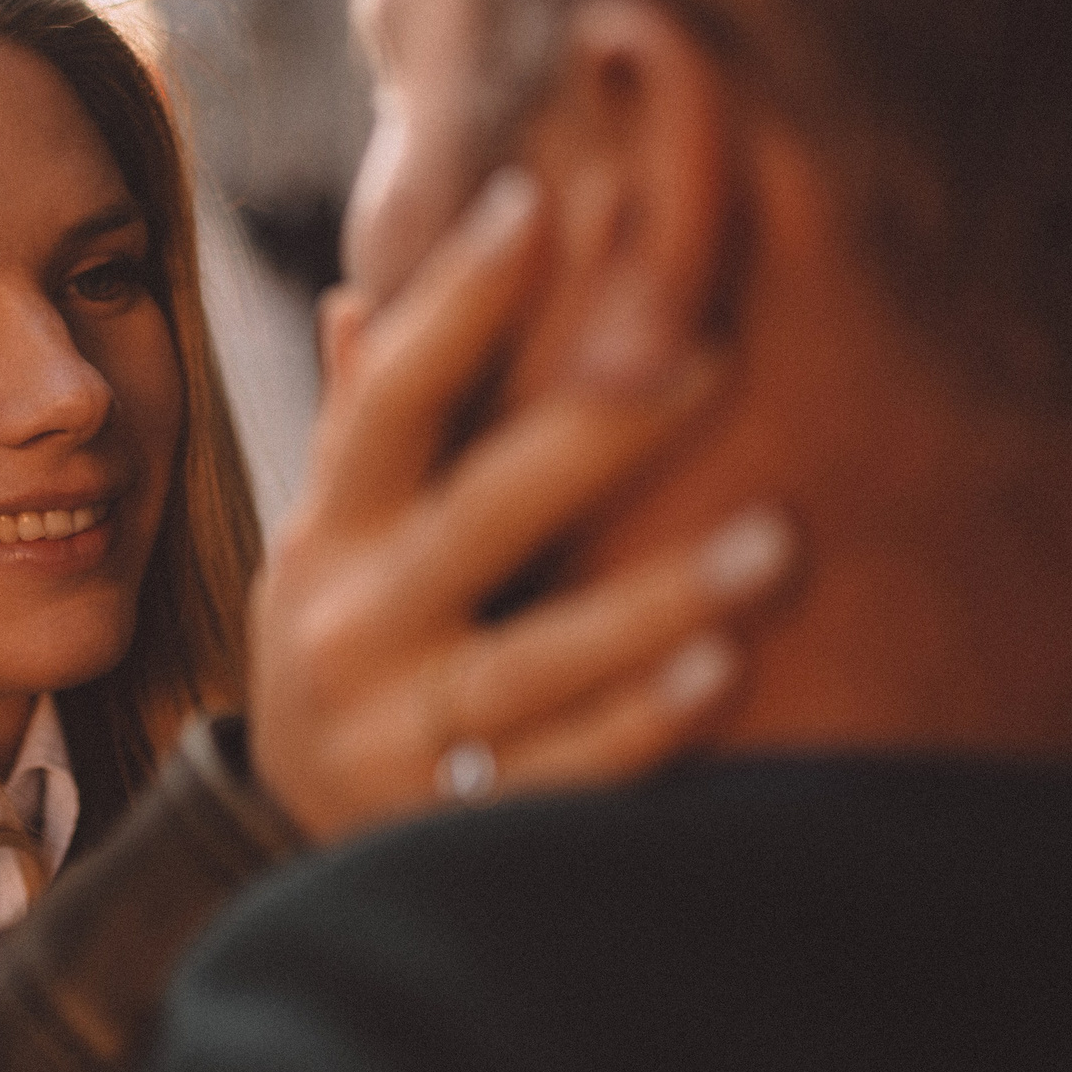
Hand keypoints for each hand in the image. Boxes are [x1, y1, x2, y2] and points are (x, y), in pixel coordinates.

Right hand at [250, 168, 793, 844]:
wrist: (292, 870)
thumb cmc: (349, 659)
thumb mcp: (326, 547)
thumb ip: (358, 432)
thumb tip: (355, 297)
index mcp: (326, 534)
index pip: (386, 399)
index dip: (453, 300)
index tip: (533, 200)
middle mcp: (347, 626)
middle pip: (477, 514)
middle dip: (593, 437)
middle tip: (711, 358)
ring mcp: (393, 736)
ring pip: (537, 658)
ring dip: (659, 597)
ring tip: (779, 537)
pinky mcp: (445, 833)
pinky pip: (560, 776)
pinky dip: (640, 727)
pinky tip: (726, 675)